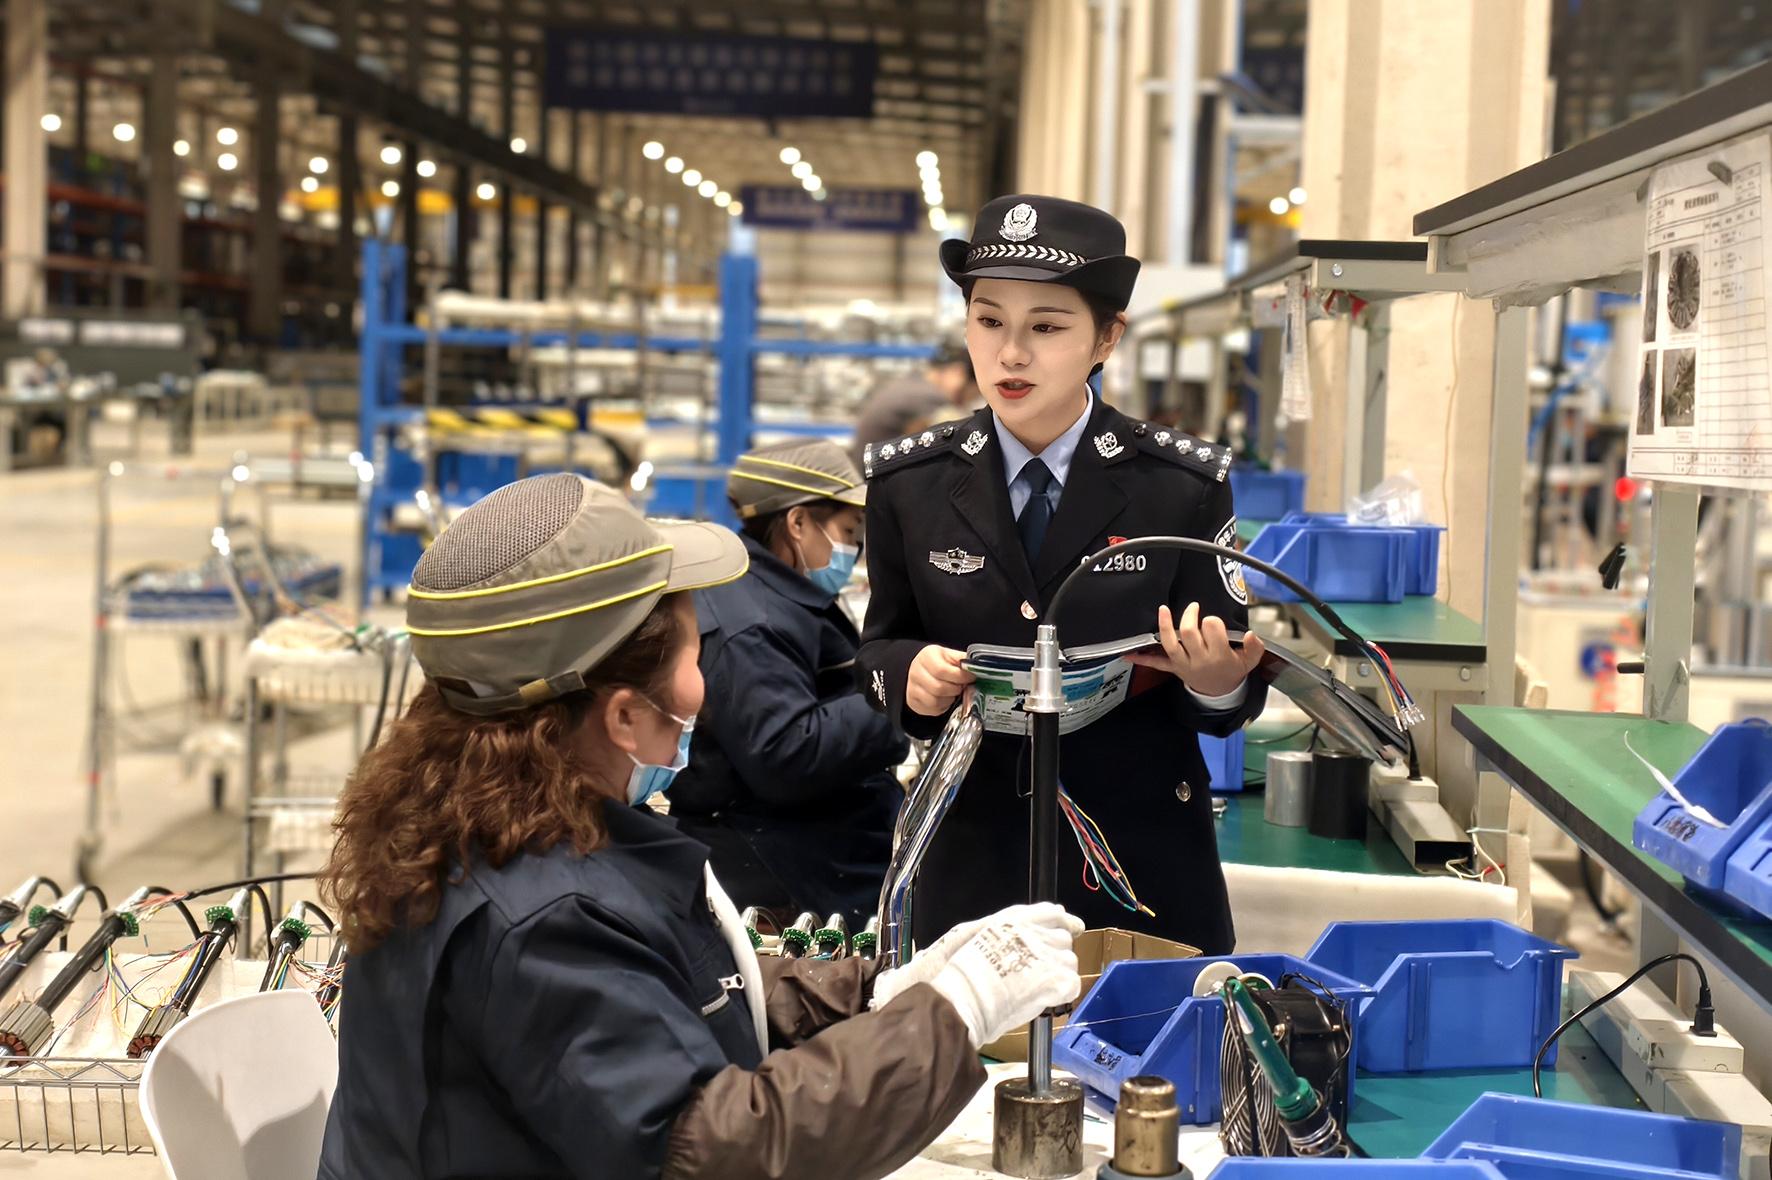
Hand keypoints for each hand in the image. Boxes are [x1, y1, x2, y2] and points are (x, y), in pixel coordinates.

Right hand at [871, 902, 1082, 1009]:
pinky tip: (1046, 999)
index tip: (1072, 928)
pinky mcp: (1055, 980)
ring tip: (1037, 989)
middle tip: (1038, 973)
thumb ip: (1009, 930)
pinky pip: (1072, 984)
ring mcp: (1047, 955)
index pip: (1051, 912)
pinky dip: (1062, 993)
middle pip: (1063, 939)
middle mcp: (1034, 932)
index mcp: (1013, 921)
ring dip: (1059, 975)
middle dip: (1056, 955)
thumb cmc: (963, 974)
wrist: (962, 997)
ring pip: (1069, 962)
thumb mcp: (979, 936)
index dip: (1064, 922)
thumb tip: (1038, 923)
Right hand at [907, 645, 973, 716]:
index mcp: (927, 657)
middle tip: (962, 686)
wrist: (921, 670)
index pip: (942, 670)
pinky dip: (943, 706)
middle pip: (938, 687)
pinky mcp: (914, 702)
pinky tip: (946, 698)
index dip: (960, 676)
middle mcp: (916, 672)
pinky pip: (932, 709)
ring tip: (954, 692)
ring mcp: (912, 688)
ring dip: (950, 698)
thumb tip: (977, 667)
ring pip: (935, 700)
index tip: (971, 678)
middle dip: (956, 689)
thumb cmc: (939, 663)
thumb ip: (962, 660)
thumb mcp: (950, 655)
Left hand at [1128, 602, 1264, 697]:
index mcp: (1220, 655)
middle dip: (1189, 616)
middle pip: (1189, 633)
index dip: (1212, 621)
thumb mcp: (1250, 662)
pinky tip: (1128, 655)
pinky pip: (1157, 664)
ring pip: (1170, 644)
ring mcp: (1184, 664)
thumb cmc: (1233, 669)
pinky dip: (1143, 660)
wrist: (1220, 692)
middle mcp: (1200, 659)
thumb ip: (1254, 648)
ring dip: (1164, 626)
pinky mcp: (1173, 668)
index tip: (1213, 621)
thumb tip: (1250, 634)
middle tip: (1193, 608)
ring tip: (1163, 609)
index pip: (1212, 629)